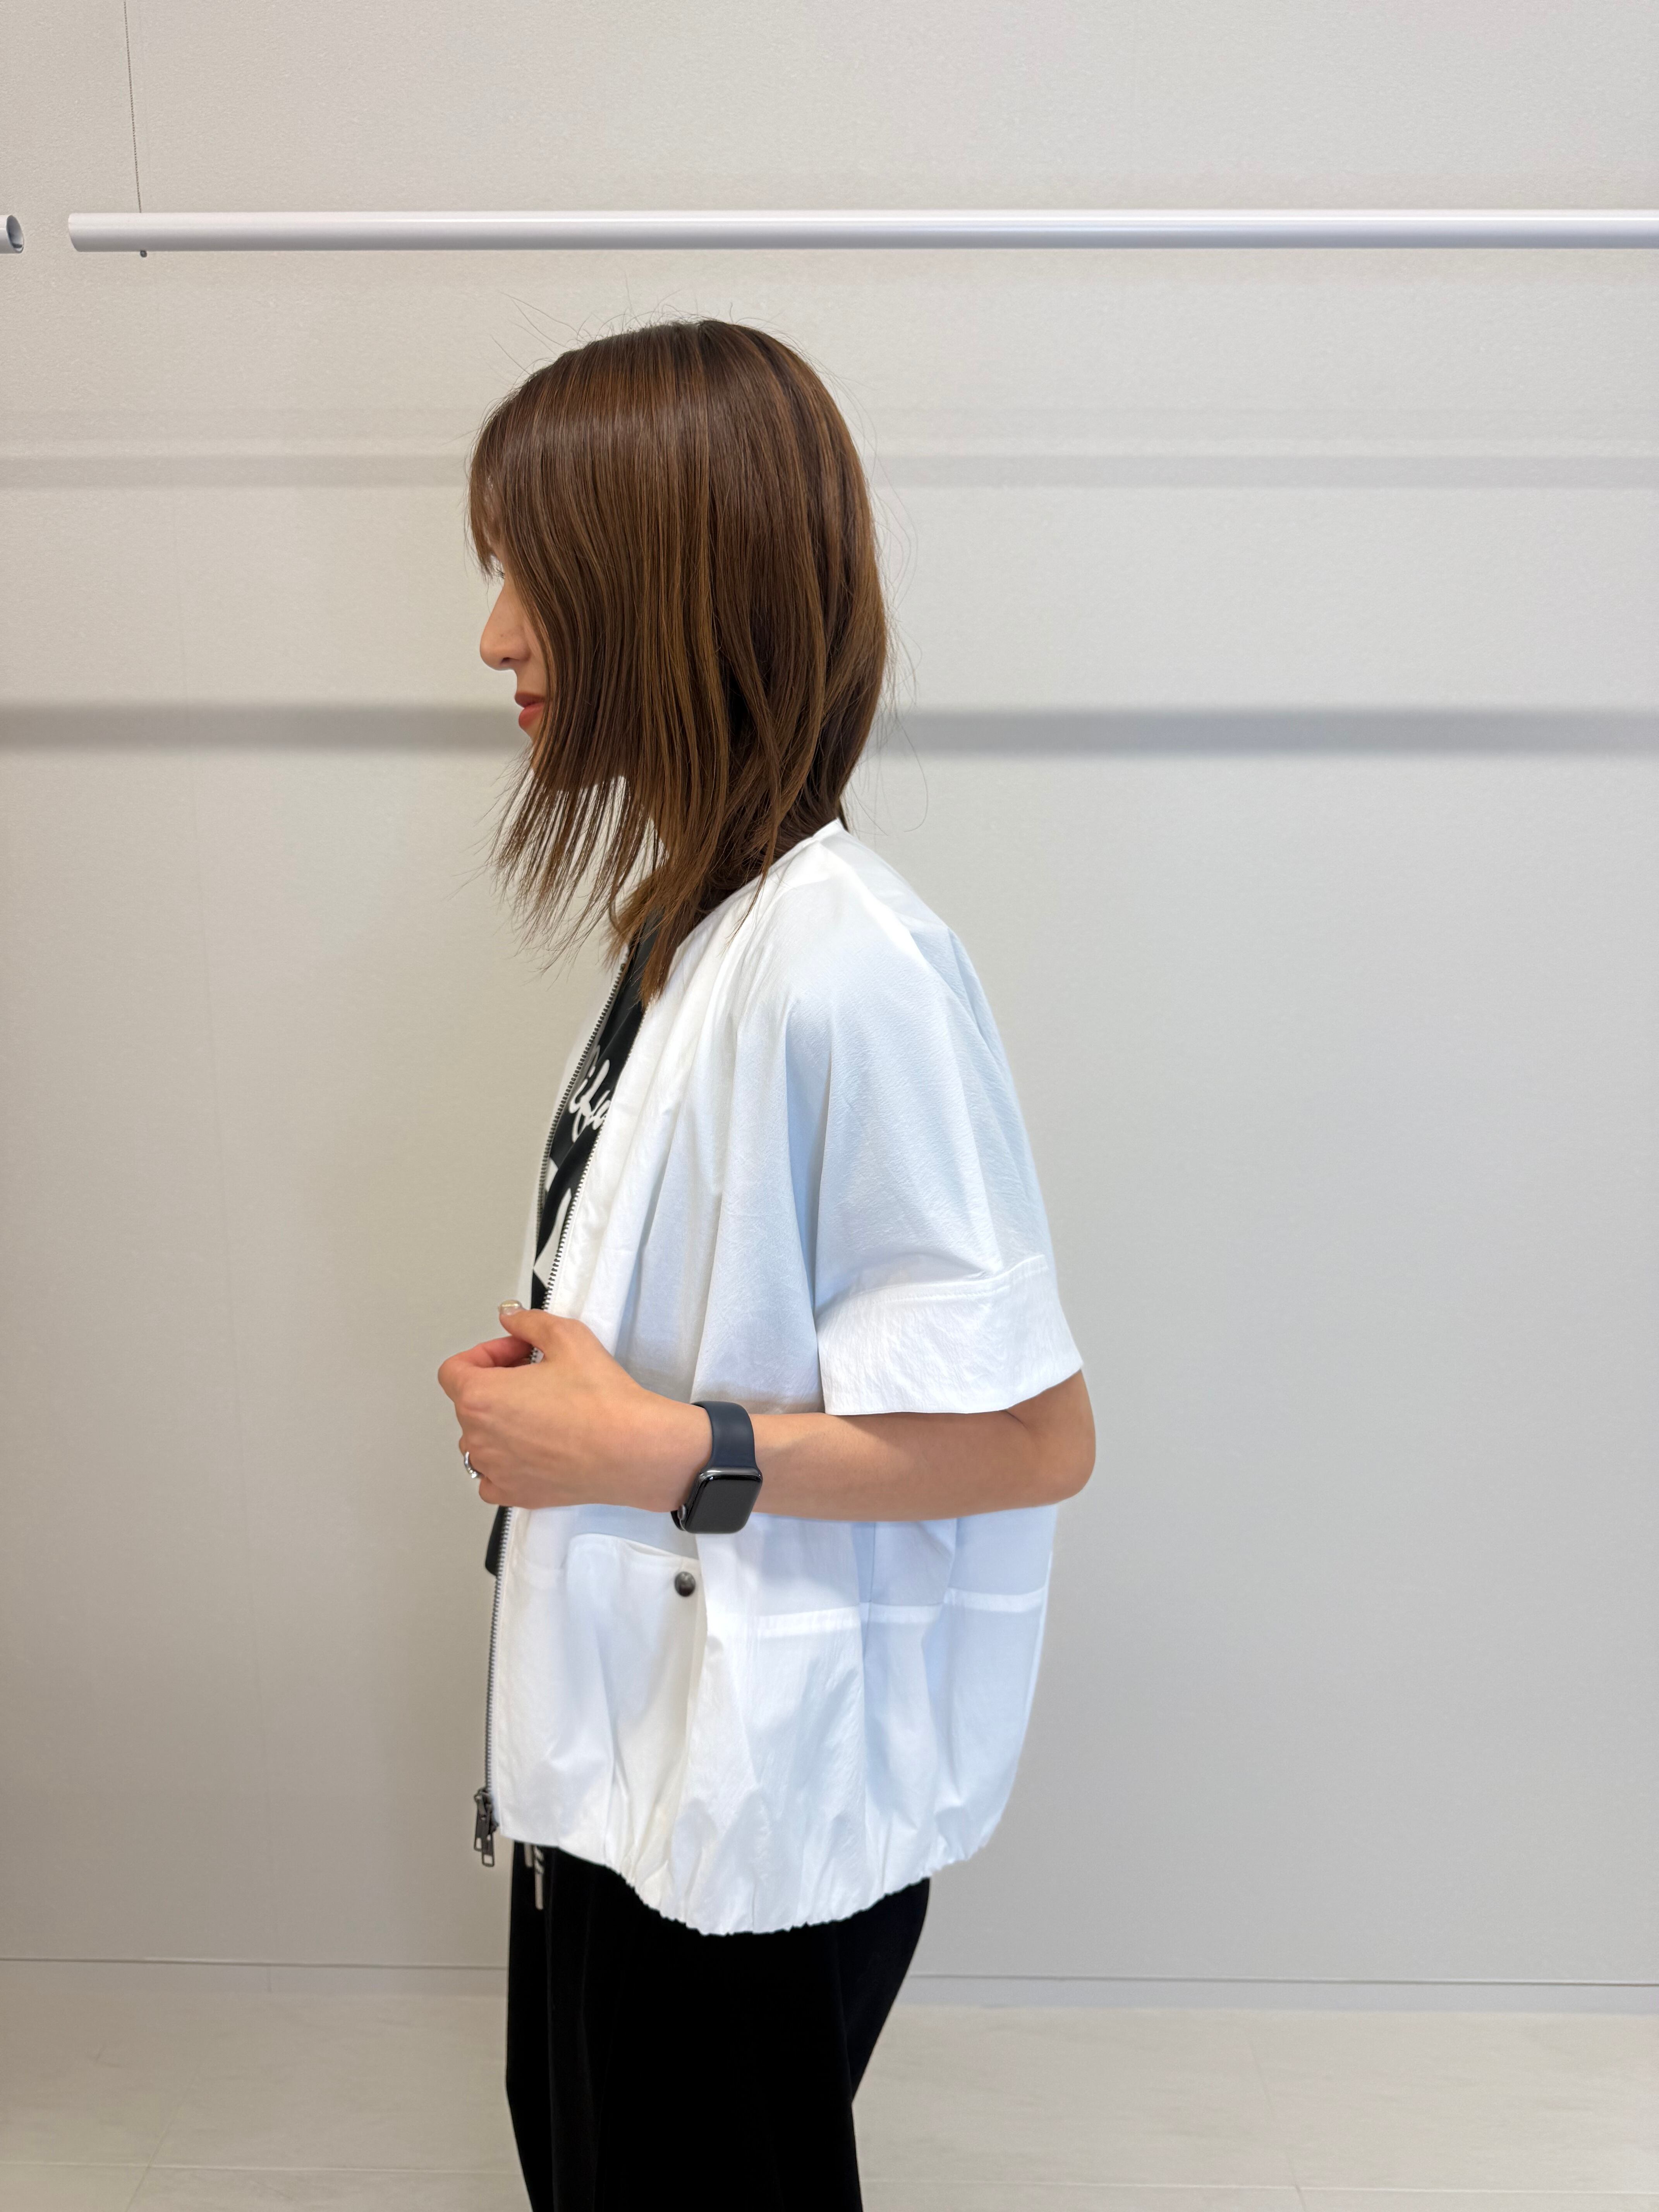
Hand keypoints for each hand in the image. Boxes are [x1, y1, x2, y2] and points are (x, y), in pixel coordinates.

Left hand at [436, 1303, 709, 1512]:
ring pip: (479, 1440)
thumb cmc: (601, 1401)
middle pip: (469, 1403)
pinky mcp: (514, 1494)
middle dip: (497, 1384)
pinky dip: (504, 1463)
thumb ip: (528, 1322)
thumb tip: (511, 1319)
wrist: (632, 1450)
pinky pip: (491, 1477)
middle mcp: (478, 1438)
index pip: (454, 1370)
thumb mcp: (568, 1337)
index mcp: (481, 1397)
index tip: (516, 1354)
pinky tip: (534, 1448)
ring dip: (499, 1423)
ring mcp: (494, 1470)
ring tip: (540, 1413)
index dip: (486, 1354)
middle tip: (538, 1377)